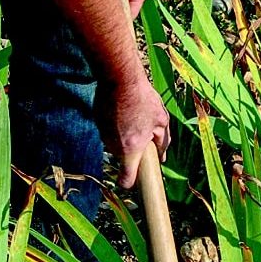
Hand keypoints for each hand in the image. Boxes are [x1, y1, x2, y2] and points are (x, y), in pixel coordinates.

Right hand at [95, 70, 169, 188]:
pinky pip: (109, 130)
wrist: (119, 78)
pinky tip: (124, 108)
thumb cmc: (143, 99)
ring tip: (134, 115)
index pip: (126, 180)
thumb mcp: (161, 119)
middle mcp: (114, 146)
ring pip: (116, 142)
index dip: (132, 182)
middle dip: (134, 148)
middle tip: (144, 131)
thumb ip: (163, 142)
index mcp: (131, 149)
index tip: (138, 177)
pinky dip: (116, 124)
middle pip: (124, 157)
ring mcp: (103, 134)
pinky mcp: (98, 122)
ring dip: (125, 135)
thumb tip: (163, 157)